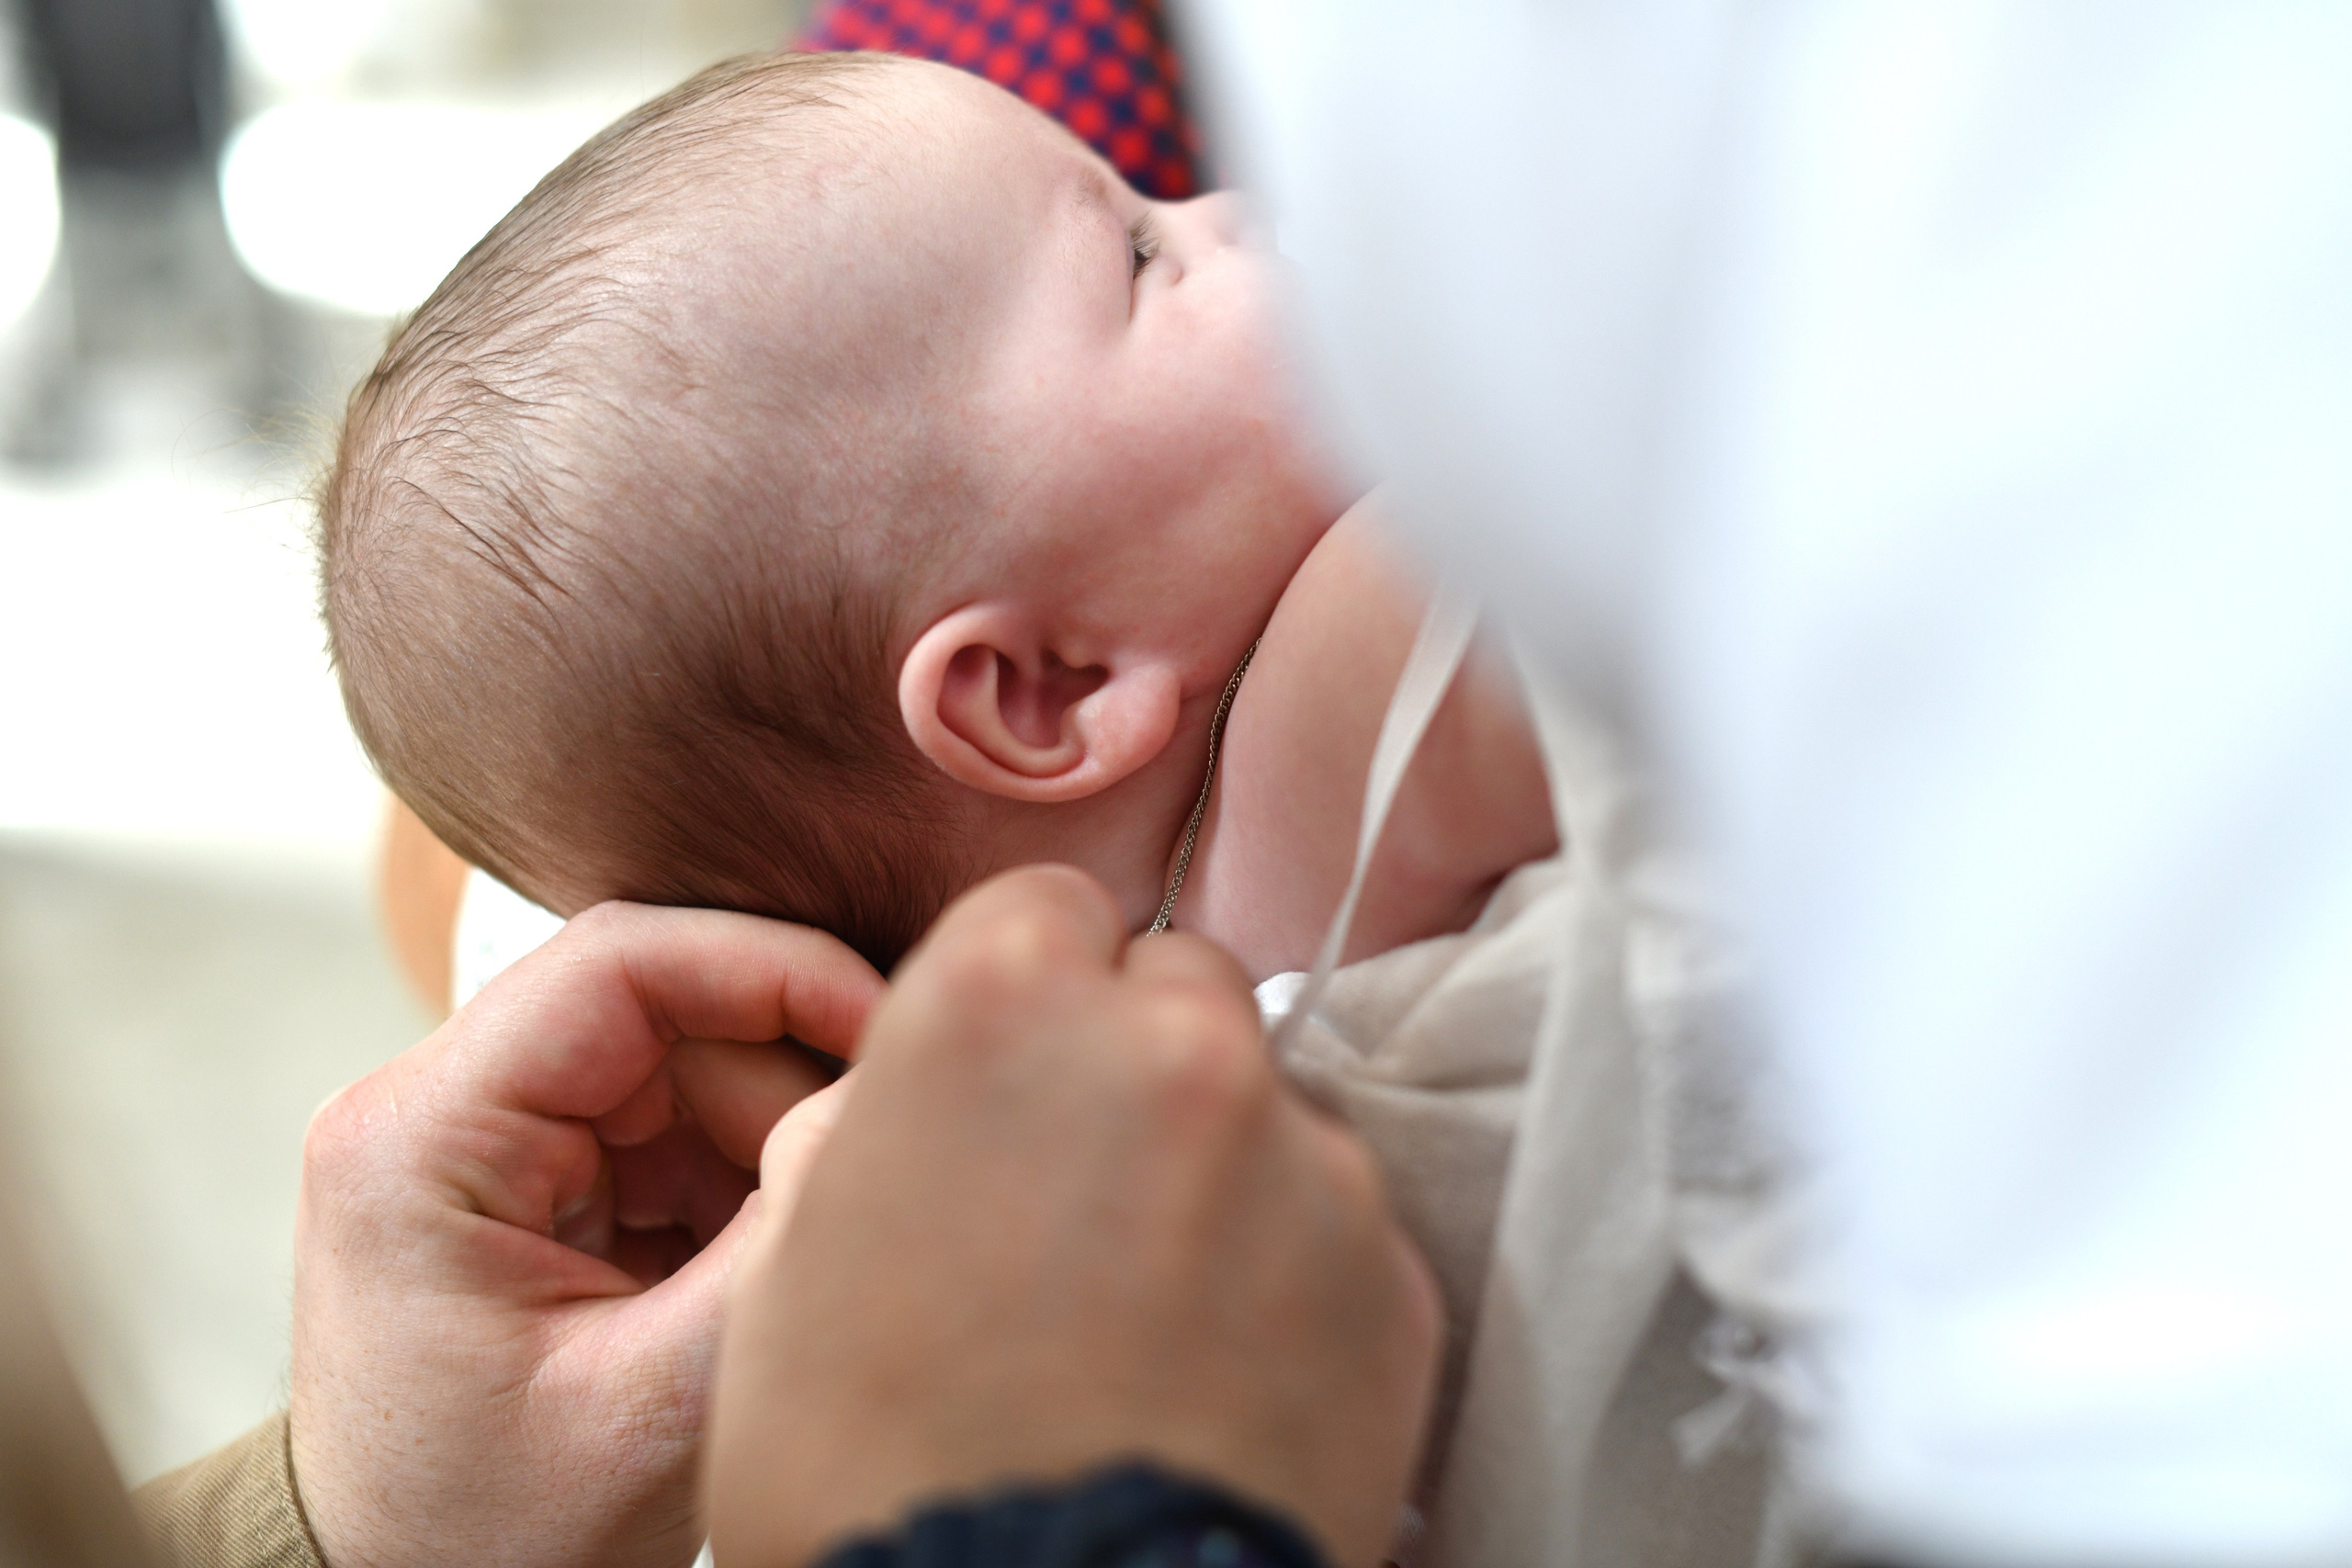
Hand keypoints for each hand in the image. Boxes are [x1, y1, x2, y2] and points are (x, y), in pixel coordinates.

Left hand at [289, 902, 884, 1567]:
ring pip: (695, 1065)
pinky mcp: (546, 1179)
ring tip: (786, 1259)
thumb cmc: (485, 1539)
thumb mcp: (652, 1409)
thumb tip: (888, 1105)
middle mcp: (441, 1109)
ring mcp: (496, 1140)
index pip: (619, 965)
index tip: (886, 1029)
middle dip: (788, 1083)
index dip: (775, 969)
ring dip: (772, 1143)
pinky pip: (685, 1126)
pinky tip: (756, 1266)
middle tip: (855, 1180)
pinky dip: (748, 1181)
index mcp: (421, 1138)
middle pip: (672, 1012)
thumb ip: (777, 1245)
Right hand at [706, 866, 1442, 1567]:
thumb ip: (906, 1116)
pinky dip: (1297, 1277)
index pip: (1051, 908)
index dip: (1030, 993)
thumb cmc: (871, 1471)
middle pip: (1179, 988)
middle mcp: (1176, 1045)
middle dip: (1138, 1062)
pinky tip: (1226, 1376)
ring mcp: (1305, 1158)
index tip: (1021, 1070)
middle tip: (1089, 1197)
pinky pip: (1339, 1228)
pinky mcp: (1394, 1276)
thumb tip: (971, 1096)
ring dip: (1225, 1173)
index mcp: (1004, 1004)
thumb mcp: (805, 1255)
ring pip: (1269, 1110)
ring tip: (1157, 1317)